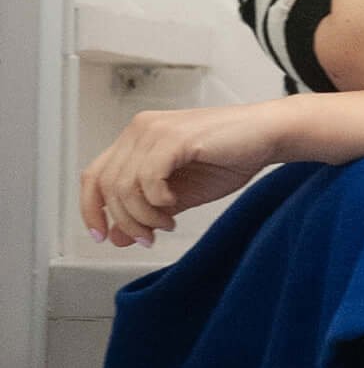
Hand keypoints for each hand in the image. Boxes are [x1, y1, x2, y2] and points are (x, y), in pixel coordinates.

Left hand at [80, 102, 288, 248]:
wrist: (268, 136)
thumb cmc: (230, 158)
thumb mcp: (180, 195)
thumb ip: (147, 212)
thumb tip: (118, 236)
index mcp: (136, 139)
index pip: (94, 176)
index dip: (91, 210)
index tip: (103, 237)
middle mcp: (139, 130)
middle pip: (105, 184)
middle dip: (124, 220)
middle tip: (148, 238)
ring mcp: (155, 131)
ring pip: (124, 186)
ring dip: (143, 216)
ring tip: (167, 224)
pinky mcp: (175, 138)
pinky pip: (149, 179)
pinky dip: (157, 202)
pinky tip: (174, 206)